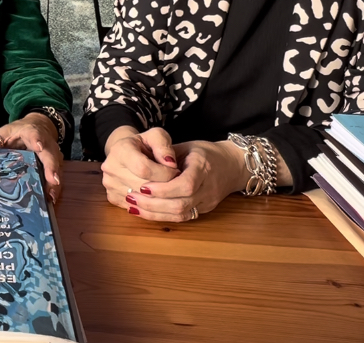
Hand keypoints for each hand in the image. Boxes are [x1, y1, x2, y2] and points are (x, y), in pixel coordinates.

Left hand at [0, 113, 64, 203]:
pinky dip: (55, 188)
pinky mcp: (54, 165)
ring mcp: (52, 155)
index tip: (38, 146)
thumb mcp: (3, 133)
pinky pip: (56, 176)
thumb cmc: (18, 131)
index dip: (37, 140)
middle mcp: (45, 144)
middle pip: (50, 155)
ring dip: (55, 183)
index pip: (34, 135)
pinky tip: (51, 199)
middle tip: (52, 181)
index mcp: (30, 132)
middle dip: (51, 168)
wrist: (38, 126)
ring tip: (51, 197)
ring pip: (56, 168)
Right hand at [101, 126, 180, 208]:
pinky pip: (135, 208)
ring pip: (140, 200)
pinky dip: (150, 205)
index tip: (176, 171)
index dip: (164, 173)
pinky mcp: (112, 197)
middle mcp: (110, 168)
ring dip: (159, 197)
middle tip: (176, 181)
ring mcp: (109, 184)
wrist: (126, 152)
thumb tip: (170, 164)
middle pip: (142, 186)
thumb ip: (164, 146)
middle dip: (164, 186)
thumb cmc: (144, 144)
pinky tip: (157, 196)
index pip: (143, 168)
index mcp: (120, 150)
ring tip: (167, 187)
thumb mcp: (156, 136)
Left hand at [120, 140, 247, 221]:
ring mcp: (208, 201)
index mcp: (204, 167)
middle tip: (131, 197)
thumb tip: (142, 162)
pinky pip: (183, 217)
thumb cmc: (205, 152)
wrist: (232, 165)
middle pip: (181, 204)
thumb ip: (166, 154)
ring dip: (154, 213)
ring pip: (181, 215)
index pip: (186, 185)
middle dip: (153, 203)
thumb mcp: (186, 146)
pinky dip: (162, 216)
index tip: (143, 186)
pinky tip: (144, 212)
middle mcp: (208, 187)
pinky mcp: (204, 210)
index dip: (163, 189)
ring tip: (133, 206)